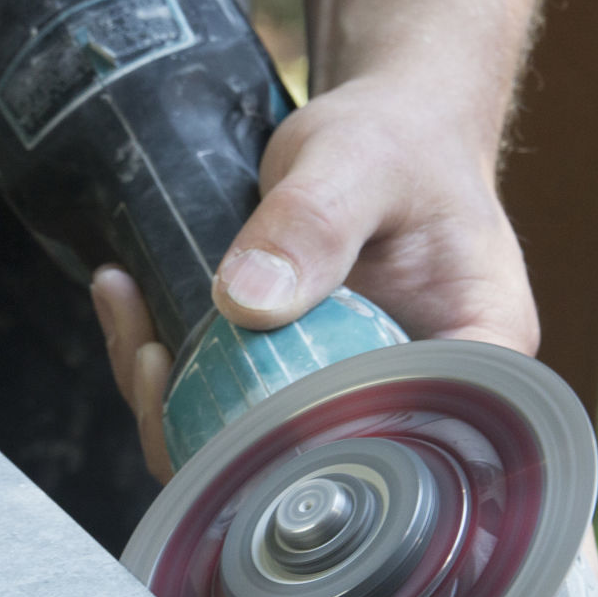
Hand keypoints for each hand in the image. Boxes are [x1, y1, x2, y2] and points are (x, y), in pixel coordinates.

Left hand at [90, 75, 538, 481]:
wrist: (379, 127)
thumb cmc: (397, 141)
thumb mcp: (359, 162)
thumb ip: (313, 223)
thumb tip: (243, 302)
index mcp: (470, 363)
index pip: (408, 450)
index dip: (315, 464)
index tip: (233, 418)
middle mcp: (409, 399)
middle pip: (315, 469)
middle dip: (215, 440)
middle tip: (152, 360)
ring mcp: (340, 399)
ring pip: (249, 451)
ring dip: (171, 406)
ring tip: (133, 326)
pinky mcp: (285, 384)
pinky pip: (217, 407)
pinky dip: (162, 369)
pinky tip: (127, 301)